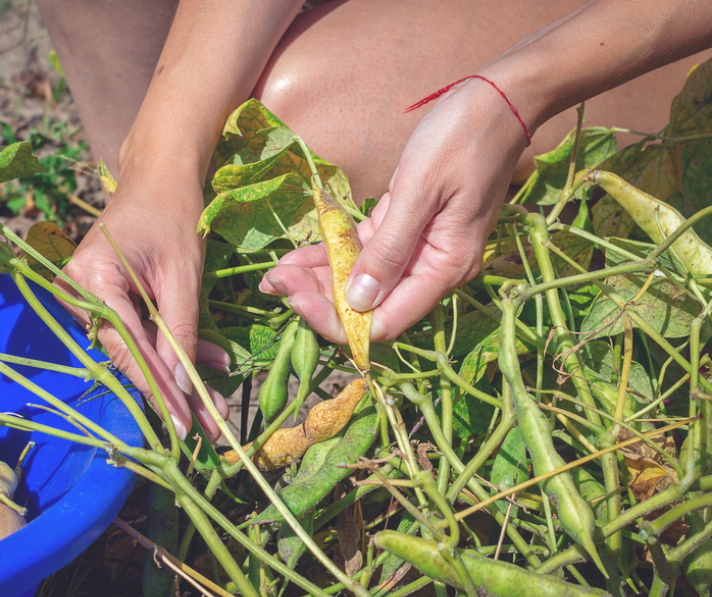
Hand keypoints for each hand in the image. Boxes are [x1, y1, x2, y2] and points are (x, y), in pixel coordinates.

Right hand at [56, 171, 229, 441]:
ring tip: (212, 398)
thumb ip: (181, 332)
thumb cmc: (173, 214)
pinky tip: (202, 362)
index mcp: (91, 278)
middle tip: (206, 422)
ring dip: (174, 369)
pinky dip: (166, 347)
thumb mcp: (184, 276)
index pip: (127, 348)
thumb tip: (184, 390)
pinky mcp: (96, 298)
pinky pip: (133, 333)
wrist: (157, 178)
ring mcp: (81, 295)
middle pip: (127, 354)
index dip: (158, 389)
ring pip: (133, 348)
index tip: (184, 424)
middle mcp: (74, 291)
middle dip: (171, 387)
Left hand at [260, 77, 528, 342]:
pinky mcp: (407, 230)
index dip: (338, 320)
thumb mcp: (420, 190)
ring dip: (319, 280)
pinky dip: (332, 256)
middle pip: (369, 306)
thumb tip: (359, 302)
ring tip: (274, 275)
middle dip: (319, 299)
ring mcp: (420, 251)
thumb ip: (389, 249)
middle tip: (272, 283)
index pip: (384, 321)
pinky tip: (297, 257)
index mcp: (444, 268)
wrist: (500, 100)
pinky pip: (364, 254)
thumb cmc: (462, 139)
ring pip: (362, 281)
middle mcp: (433, 270)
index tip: (295, 298)